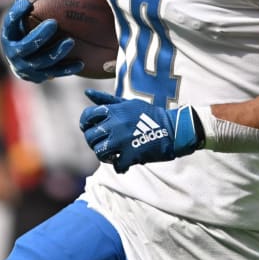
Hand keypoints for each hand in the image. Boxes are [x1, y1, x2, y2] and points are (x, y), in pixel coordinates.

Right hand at [1, 0, 83, 82]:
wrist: (20, 62)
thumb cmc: (22, 31)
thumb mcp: (19, 18)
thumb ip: (24, 0)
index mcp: (9, 35)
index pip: (10, 23)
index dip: (17, 13)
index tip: (28, 3)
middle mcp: (14, 53)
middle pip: (26, 46)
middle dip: (39, 35)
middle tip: (53, 23)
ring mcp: (25, 67)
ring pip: (41, 61)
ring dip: (56, 52)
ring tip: (70, 42)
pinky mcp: (38, 77)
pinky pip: (54, 73)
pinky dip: (67, 69)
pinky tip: (81, 63)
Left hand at [79, 89, 202, 172]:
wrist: (173, 128)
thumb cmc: (150, 115)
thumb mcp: (129, 103)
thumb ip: (107, 100)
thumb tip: (87, 93)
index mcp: (114, 111)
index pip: (87, 116)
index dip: (85, 123)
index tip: (90, 128)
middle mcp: (115, 124)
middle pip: (91, 136)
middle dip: (94, 141)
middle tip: (103, 143)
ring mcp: (122, 140)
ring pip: (99, 152)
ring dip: (104, 155)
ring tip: (112, 154)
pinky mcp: (131, 154)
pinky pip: (116, 165)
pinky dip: (119, 166)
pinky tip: (124, 162)